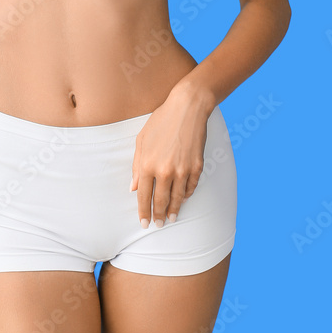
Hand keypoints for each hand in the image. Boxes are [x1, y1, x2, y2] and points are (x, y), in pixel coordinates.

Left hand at [130, 88, 211, 227]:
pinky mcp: (197, 167)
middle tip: (157, 225)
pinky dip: (186, 195)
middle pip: (160, 201)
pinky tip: (182, 199)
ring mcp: (183, 170)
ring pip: (177, 199)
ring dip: (173, 211)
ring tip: (171, 219)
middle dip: (158, 216)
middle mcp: (165, 170)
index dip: (143, 212)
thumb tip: (134, 188)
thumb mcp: (142, 140)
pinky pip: (190, 188)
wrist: (188, 108)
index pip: (143, 196)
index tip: (144, 223)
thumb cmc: (161, 121)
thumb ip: (137, 166)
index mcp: (148, 164)